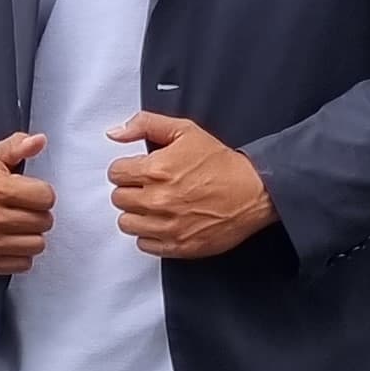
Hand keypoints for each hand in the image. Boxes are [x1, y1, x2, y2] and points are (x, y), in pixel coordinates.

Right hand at [0, 133, 54, 275]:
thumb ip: (17, 146)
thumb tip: (39, 140)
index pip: (46, 197)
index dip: (42, 194)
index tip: (30, 194)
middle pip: (44, 223)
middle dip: (37, 215)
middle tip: (22, 210)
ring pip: (36, 245)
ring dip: (31, 236)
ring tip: (16, 226)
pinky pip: (22, 264)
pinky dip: (19, 254)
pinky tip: (7, 241)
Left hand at [107, 113, 275, 258]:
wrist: (253, 192)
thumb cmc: (222, 164)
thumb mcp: (185, 131)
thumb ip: (145, 125)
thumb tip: (115, 133)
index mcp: (156, 170)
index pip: (115, 173)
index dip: (127, 169)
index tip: (139, 171)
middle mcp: (158, 200)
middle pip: (119, 199)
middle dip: (131, 190)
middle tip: (149, 187)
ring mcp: (167, 226)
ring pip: (127, 223)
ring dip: (137, 214)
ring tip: (155, 205)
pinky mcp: (177, 245)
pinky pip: (144, 244)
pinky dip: (150, 234)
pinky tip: (163, 222)